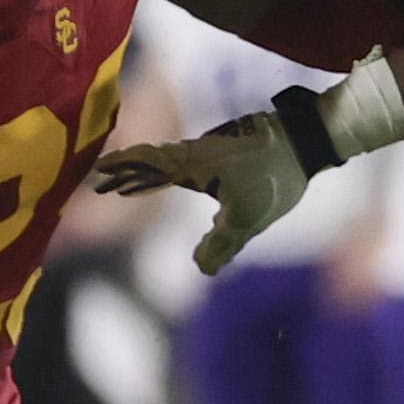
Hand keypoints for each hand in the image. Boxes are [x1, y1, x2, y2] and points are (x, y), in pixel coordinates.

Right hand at [94, 108, 308, 272]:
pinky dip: (168, 169)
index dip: (121, 167)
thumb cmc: (276, 175)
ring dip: (146, 171)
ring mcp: (212, 148)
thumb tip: (201, 267)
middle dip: (127, 173)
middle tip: (101, 183)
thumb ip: (222, 244)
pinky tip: (175, 179)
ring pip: (169, 160)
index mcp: (194, 163)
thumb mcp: (249, 217)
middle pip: (152, 161)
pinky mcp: (228, 149)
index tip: (96, 170)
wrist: (307, 136)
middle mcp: (197, 151)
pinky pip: (187, 160)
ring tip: (128, 186)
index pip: (147, 163)